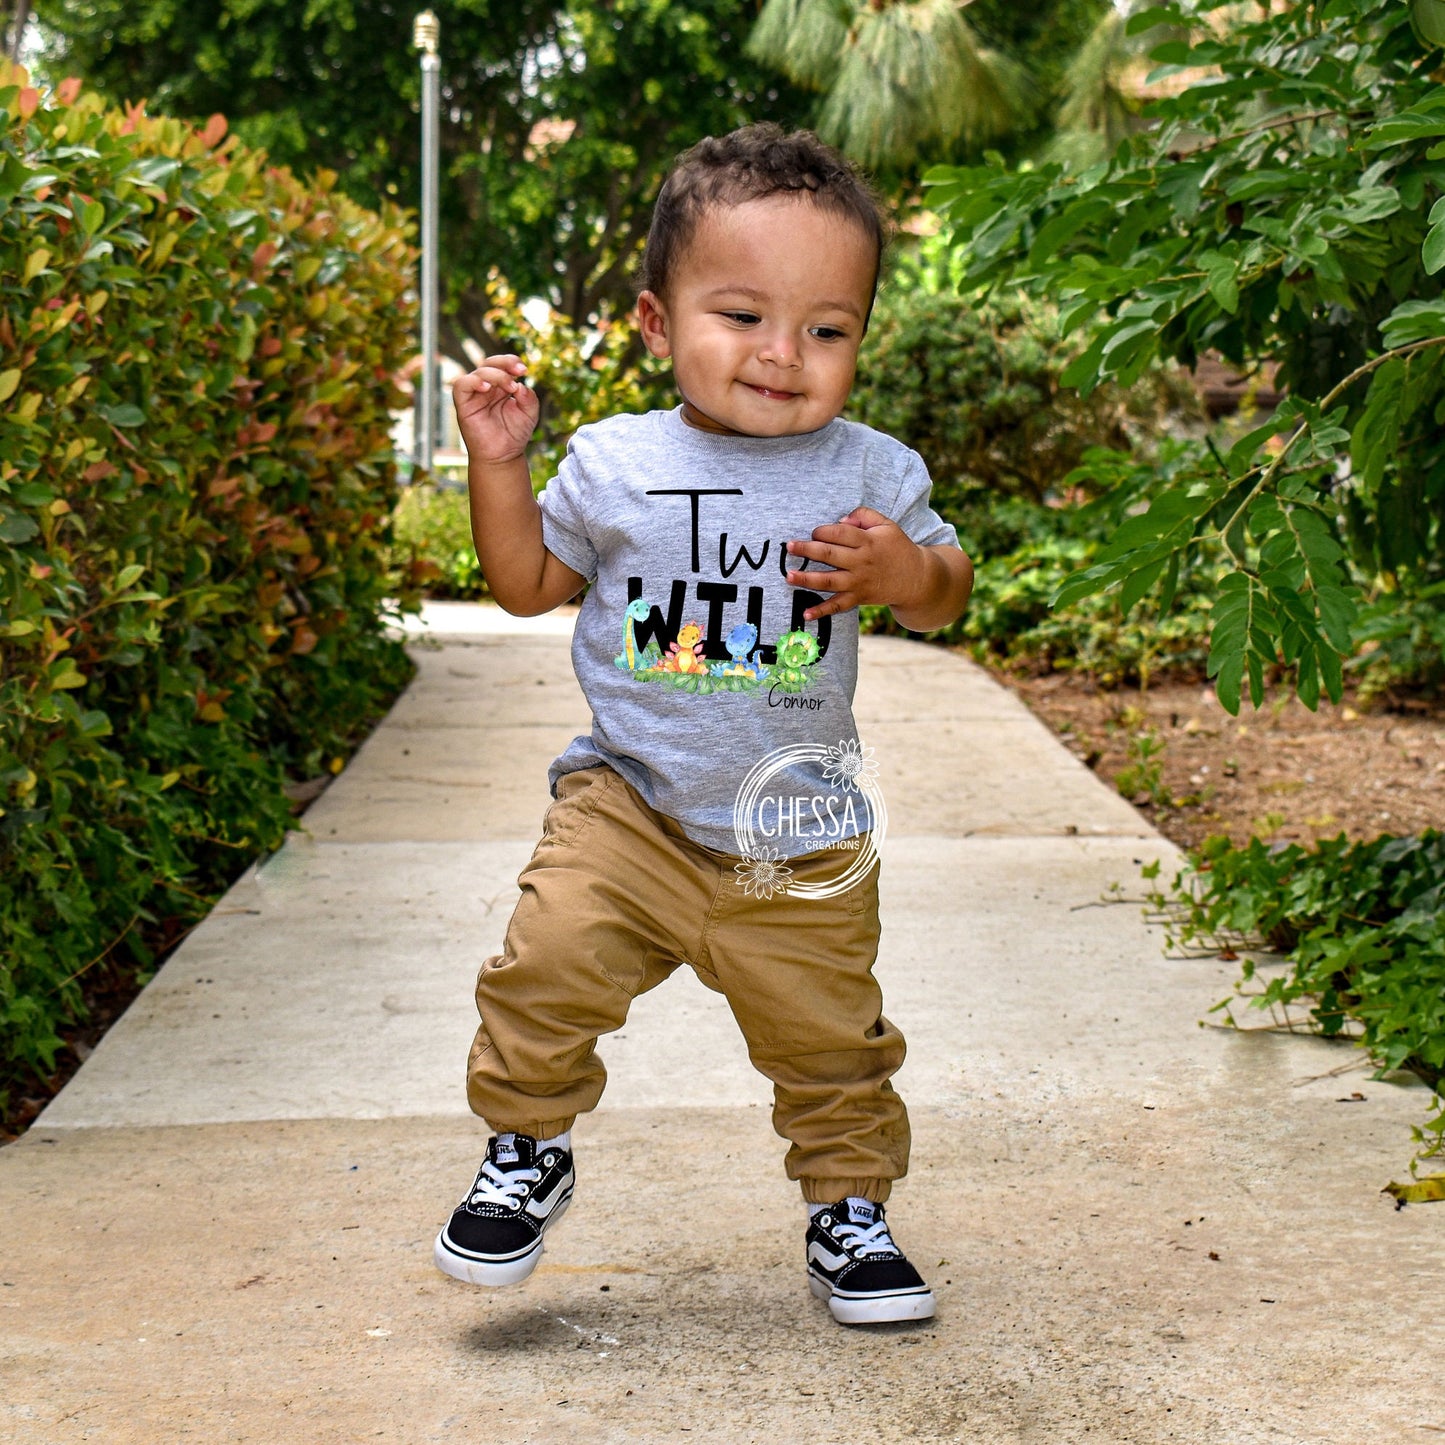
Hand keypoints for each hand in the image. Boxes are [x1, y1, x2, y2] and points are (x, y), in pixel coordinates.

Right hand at [453, 353, 538, 463]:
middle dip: (505, 363)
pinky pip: (461, 385)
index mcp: (500, 386)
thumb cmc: (514, 434)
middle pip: (489, 363)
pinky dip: (473, 382)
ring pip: (478, 373)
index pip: (502, 365)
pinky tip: (487, 388)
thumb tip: (521, 385)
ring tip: (510, 386)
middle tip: (520, 371)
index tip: (524, 370)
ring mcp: (474, 395)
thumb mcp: (529, 414)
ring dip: (495, 375)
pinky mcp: (464, 405)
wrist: (503, 456)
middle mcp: (486, 388)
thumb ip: (529, 398)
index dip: (511, 362)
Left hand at [783, 506, 923, 620]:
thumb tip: (840, 520)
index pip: (839, 533)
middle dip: (806, 550)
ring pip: (829, 580)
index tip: (814, 532)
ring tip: (788, 576)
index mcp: (867, 541)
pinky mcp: (859, 597)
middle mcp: (861, 562)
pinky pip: (838, 605)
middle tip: (789, 547)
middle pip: (829, 554)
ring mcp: (858, 582)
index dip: (823, 531)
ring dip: (806, 579)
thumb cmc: (898, 548)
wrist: (916, 578)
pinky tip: (806, 613)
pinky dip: (822, 611)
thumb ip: (863, 516)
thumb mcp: (886, 525)